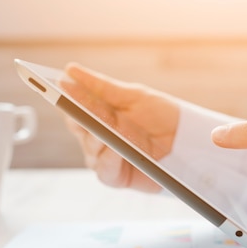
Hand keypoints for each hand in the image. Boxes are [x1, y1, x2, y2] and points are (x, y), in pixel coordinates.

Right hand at [60, 63, 179, 191]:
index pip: (73, 107)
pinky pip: (104, 169)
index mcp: (98, 116)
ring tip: (106, 129)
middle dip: (79, 117)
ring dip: (96, 138)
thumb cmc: (162, 115)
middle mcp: (97, 137)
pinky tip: (115, 148)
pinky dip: (109, 158)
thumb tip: (70, 71)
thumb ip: (102, 87)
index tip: (58, 85)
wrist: (188, 140)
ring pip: (89, 148)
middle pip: (77, 127)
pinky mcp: (116, 177)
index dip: (64, 97)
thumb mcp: (133, 96)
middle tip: (79, 107)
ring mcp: (105, 158)